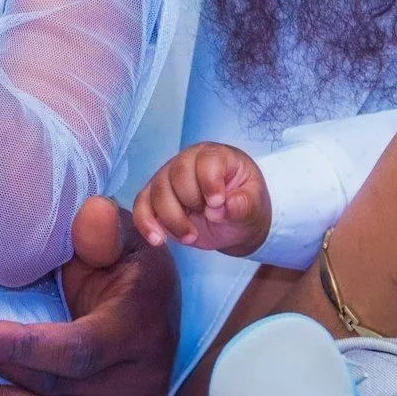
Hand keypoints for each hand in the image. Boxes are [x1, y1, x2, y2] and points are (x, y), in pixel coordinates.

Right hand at [133, 143, 269, 255]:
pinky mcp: (155, 198)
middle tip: (210, 219)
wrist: (234, 220)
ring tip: (191, 237)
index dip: (210, 183)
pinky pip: (142, 206)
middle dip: (191, 202)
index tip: (218, 205)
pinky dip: (146, 223)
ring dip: (172, 219)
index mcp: (216, 156)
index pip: (206, 161)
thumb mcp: (255, 204)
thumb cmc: (245, 203)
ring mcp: (168, 178)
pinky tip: (158, 239)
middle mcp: (187, 161)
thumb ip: (243, 204)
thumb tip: (221, 209)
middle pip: (177, 175)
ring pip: (157, 192)